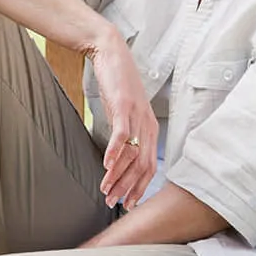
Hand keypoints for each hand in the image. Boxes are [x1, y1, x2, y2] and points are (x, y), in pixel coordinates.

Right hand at [88, 29, 156, 208]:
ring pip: (132, 154)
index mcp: (150, 128)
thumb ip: (125, 132)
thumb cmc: (116, 83)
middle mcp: (148, 124)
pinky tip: (106, 165)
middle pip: (143, 165)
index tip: (128, 203)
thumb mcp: (123, 112)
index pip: (150, 166)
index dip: (140, 187)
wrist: (110, 53)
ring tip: (105, 189)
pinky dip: (114, 151)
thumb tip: (117, 157)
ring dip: (118, 175)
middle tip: (113, 202)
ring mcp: (137, 115)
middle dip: (128, 188)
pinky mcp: (124, 105)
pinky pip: (122, 134)